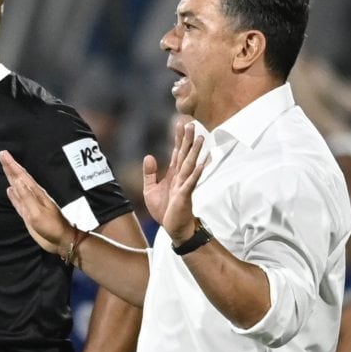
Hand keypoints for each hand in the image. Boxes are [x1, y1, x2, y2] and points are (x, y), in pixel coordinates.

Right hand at [0, 150, 71, 256]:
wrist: (61, 240)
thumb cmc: (52, 227)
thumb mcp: (38, 212)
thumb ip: (27, 197)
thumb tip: (17, 182)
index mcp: (35, 194)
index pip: (20, 176)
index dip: (11, 165)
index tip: (3, 154)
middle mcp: (32, 196)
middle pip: (18, 178)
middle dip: (10, 167)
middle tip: (1, 155)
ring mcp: (30, 205)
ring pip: (17, 187)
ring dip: (11, 177)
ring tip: (5, 167)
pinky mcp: (28, 214)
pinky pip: (18, 201)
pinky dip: (13, 195)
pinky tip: (9, 190)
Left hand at [141, 119, 210, 240]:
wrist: (172, 228)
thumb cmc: (164, 210)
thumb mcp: (150, 189)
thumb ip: (149, 173)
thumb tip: (148, 156)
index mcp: (173, 174)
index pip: (176, 152)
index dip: (178, 138)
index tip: (179, 123)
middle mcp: (180, 177)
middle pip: (184, 154)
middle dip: (187, 140)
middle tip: (191, 124)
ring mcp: (184, 185)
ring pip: (190, 165)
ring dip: (195, 152)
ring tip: (200, 138)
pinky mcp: (185, 196)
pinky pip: (191, 183)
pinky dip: (196, 174)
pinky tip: (202, 164)